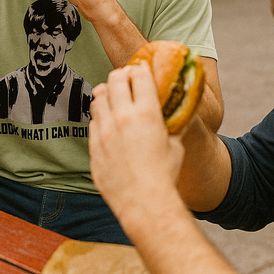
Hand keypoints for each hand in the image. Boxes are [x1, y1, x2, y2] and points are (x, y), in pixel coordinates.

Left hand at [89, 63, 185, 220]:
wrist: (144, 204)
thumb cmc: (165, 175)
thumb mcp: (176, 144)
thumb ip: (174, 123)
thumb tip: (180, 109)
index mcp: (146, 113)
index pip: (138, 75)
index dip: (140, 69)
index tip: (141, 71)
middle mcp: (122, 117)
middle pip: (115, 79)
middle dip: (121, 75)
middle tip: (125, 79)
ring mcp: (104, 132)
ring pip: (98, 98)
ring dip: (107, 93)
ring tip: (113, 97)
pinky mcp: (94, 146)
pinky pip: (93, 122)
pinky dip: (100, 117)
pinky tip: (108, 123)